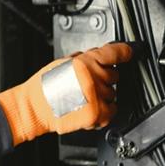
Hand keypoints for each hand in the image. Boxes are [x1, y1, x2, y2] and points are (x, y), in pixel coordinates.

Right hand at [0, 43, 132, 145]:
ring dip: (103, 94)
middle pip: (114, 75)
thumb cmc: (44, 86)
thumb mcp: (64, 62)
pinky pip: (112, 109)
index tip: (130, 51)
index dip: (125, 51)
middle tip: (87, 82)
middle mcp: (92, 79)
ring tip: (84, 96)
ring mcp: (96, 97)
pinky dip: (105, 109)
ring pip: (113, 93)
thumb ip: (85, 59)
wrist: (34, 107)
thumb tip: (102, 57)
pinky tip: (89, 106)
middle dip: (103, 77)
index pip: (113, 53)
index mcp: (84, 63)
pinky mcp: (97, 114)